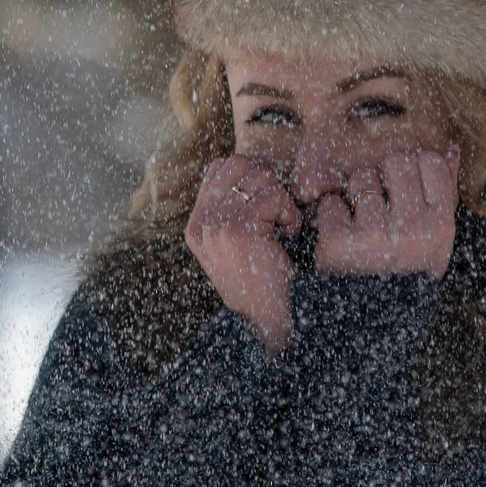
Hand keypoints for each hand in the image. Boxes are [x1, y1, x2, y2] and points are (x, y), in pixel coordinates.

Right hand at [186, 156, 299, 353]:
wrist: (271, 320)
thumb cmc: (264, 283)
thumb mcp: (235, 246)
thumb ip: (230, 211)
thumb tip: (250, 169)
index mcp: (196, 226)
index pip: (219, 168)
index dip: (250, 175)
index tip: (265, 204)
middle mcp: (201, 224)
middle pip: (238, 165)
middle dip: (266, 182)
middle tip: (276, 212)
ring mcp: (215, 227)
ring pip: (259, 178)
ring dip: (281, 199)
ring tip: (283, 227)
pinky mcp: (237, 230)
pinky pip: (273, 197)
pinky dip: (289, 213)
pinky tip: (289, 233)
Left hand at [314, 144, 459, 279]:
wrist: (372, 319)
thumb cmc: (407, 270)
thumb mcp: (435, 239)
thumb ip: (445, 192)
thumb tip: (451, 148)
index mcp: (441, 226)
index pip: (430, 162)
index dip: (415, 168)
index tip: (406, 187)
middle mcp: (412, 230)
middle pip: (396, 161)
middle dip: (385, 176)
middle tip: (382, 203)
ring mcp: (375, 236)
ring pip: (361, 177)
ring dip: (357, 195)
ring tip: (362, 224)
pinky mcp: (339, 243)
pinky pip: (331, 202)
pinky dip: (332, 216)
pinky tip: (343, 236)